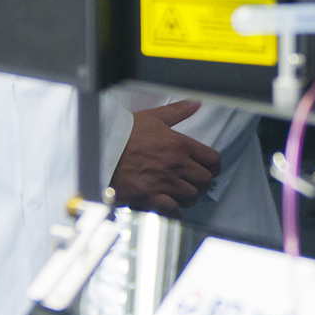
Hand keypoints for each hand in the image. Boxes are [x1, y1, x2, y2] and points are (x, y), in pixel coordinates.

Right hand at [109, 100, 222, 217]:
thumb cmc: (124, 133)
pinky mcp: (149, 197)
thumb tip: (195, 103)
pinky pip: (173, 210)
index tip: (210, 169)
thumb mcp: (154, 117)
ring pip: (191, 196)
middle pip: (205, 180)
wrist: (100, 148)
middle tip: (195, 182)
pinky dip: (176, 211)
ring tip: (182, 193)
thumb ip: (178, 111)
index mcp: (179, 145)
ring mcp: (163, 182)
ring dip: (189, 197)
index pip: (212, 160)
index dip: (214, 166)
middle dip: (202, 182)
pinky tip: (172, 206)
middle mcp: (175, 165)